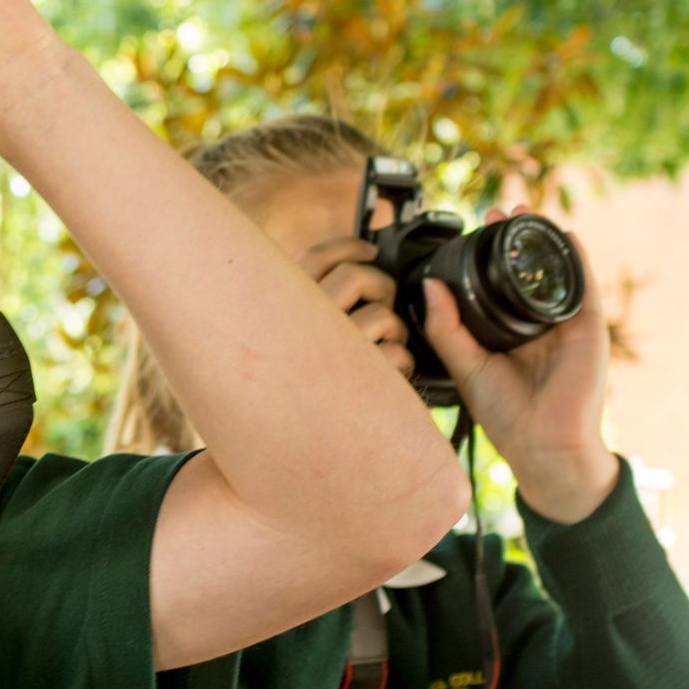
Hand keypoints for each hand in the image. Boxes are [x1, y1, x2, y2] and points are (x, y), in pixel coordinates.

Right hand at [298, 237, 412, 377]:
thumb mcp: (297, 333)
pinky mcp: (357, 382)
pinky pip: (396, 354)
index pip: (316, 256)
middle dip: (382, 285)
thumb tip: (349, 259)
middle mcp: (301, 326)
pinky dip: (403, 362)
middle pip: (356, 276)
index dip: (348, 246)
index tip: (369, 249)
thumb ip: (315, 297)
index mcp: (285, 308)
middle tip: (384, 300)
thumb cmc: (300, 384)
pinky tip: (390, 374)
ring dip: (395, 329)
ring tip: (387, 346)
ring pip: (380, 315)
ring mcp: (329, 354)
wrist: (296, 442)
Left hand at [421, 212, 617, 523]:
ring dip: (542, 239)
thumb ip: (446, 328)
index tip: (473, 228)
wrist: (544, 446)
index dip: (487, 256)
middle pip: (526, 271)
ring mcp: (564, 325)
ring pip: (554, 271)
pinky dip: (576, 258)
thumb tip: (430, 285)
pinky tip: (565, 235)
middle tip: (495, 212)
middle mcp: (537, 326)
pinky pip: (583, 286)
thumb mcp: (466, 366)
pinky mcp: (588, 329)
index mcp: (508, 333)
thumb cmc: (507, 416)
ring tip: (525, 212)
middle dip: (514, 239)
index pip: (497, 285)